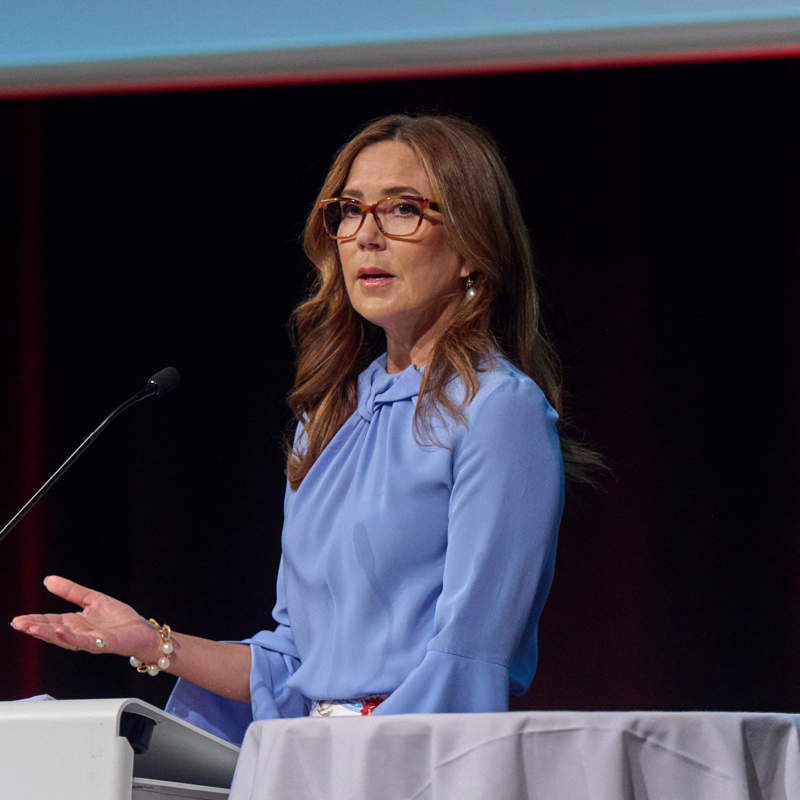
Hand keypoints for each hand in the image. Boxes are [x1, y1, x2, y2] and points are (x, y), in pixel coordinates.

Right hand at [11, 576, 160, 660]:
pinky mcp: (102, 643)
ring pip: (65, 638)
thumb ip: (72, 591)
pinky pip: (84, 640)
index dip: (34, 620)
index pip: (51, 621)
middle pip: (53, 630)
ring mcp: (90, 639)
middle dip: (35, 628)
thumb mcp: (93, 599)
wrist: (141, 631)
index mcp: (76, 623)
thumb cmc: (119, 619)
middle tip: (17, 624)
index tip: (18, 620)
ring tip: (31, 628)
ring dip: (47, 633)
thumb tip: (49, 580)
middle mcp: (79, 633)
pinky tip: (61, 631)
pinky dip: (71, 637)